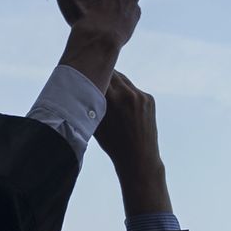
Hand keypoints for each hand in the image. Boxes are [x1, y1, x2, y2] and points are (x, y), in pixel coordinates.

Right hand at [95, 73, 170, 213]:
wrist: (139, 157)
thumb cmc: (112, 143)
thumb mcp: (96, 122)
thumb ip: (90, 103)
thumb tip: (81, 88)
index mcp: (112, 99)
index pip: (99, 75)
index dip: (92, 73)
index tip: (86, 74)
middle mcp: (127, 94)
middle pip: (112, 73)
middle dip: (104, 76)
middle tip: (95, 77)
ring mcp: (140, 95)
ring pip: (124, 81)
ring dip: (116, 84)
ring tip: (109, 93)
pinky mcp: (149, 99)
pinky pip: (134, 90)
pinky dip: (127, 94)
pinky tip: (123, 106)